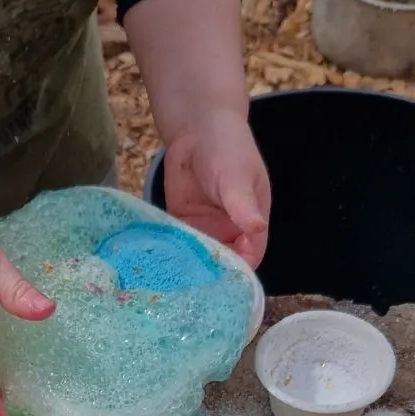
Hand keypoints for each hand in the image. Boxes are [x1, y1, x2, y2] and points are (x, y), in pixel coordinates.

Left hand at [163, 111, 269, 267]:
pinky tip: (158, 263)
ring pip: (199, 257)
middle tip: (192, 287)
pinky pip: (178, 243)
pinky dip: (171, 253)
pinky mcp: (182, 222)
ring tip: (172, 281)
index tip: (223, 280)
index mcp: (251, 223)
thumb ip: (243, 204)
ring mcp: (205, 228)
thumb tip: (256, 227)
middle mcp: (229, 230)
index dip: (240, 269)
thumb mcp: (236, 176)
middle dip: (210, 275)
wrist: (198, 128)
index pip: (251, 255)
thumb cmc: (228, 148)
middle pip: (223, 262)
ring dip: (188, 267)